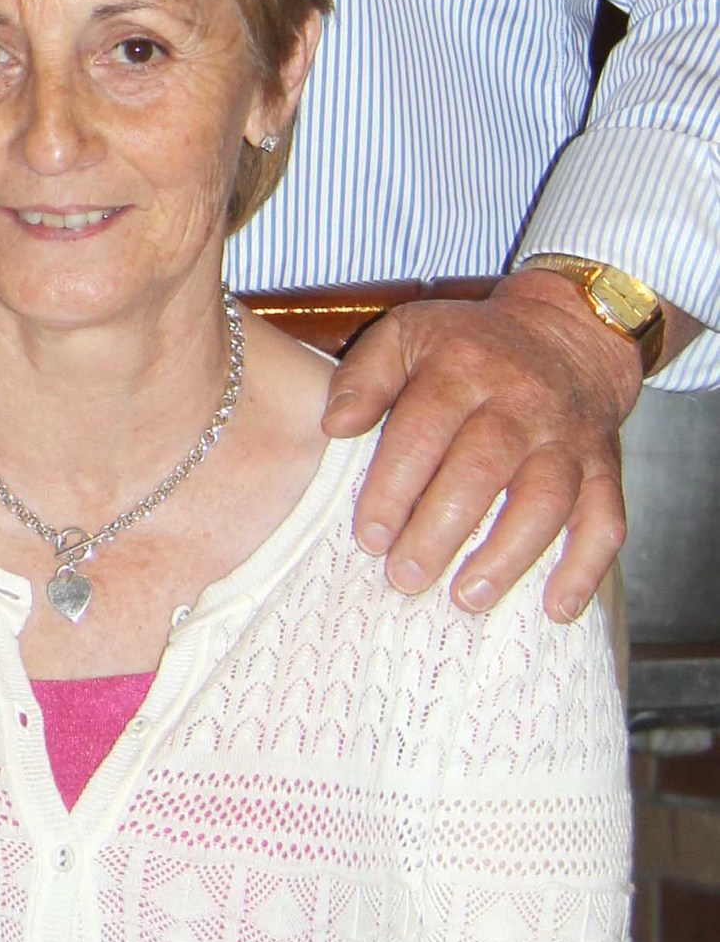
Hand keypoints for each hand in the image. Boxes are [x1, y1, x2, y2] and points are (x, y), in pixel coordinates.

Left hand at [322, 273, 636, 619]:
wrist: (566, 332)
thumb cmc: (468, 346)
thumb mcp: (407, 334)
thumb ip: (364, 376)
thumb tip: (333, 426)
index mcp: (462, 369)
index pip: (423, 432)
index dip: (393, 488)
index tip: (369, 538)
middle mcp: (521, 404)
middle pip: (481, 470)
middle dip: (440, 529)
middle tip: (405, 578)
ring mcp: (568, 439)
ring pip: (546, 500)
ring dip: (508, 555)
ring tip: (467, 597)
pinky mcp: (605, 469)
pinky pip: (607, 520)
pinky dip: (585, 568)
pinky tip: (555, 609)